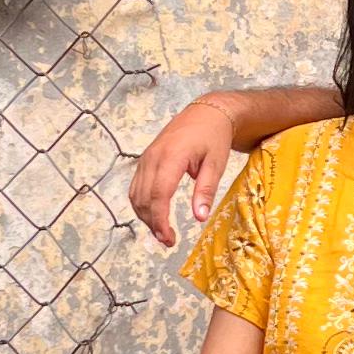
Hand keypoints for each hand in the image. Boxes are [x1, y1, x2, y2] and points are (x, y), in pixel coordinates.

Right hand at [130, 98, 237, 248]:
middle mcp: (153, 157)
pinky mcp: (145, 160)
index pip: (159, 194)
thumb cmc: (213, 137)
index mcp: (172, 156)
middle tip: (169, 241)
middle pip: (144, 198)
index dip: (161, 220)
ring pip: (136, 194)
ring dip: (145, 216)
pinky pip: (136, 186)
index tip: (169, 238)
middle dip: (153, 224)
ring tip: (162, 232)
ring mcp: (146, 158)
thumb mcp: (216, 163)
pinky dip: (142, 205)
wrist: (206, 112)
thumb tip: (199, 217)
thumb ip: (206, 190)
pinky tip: (154, 216)